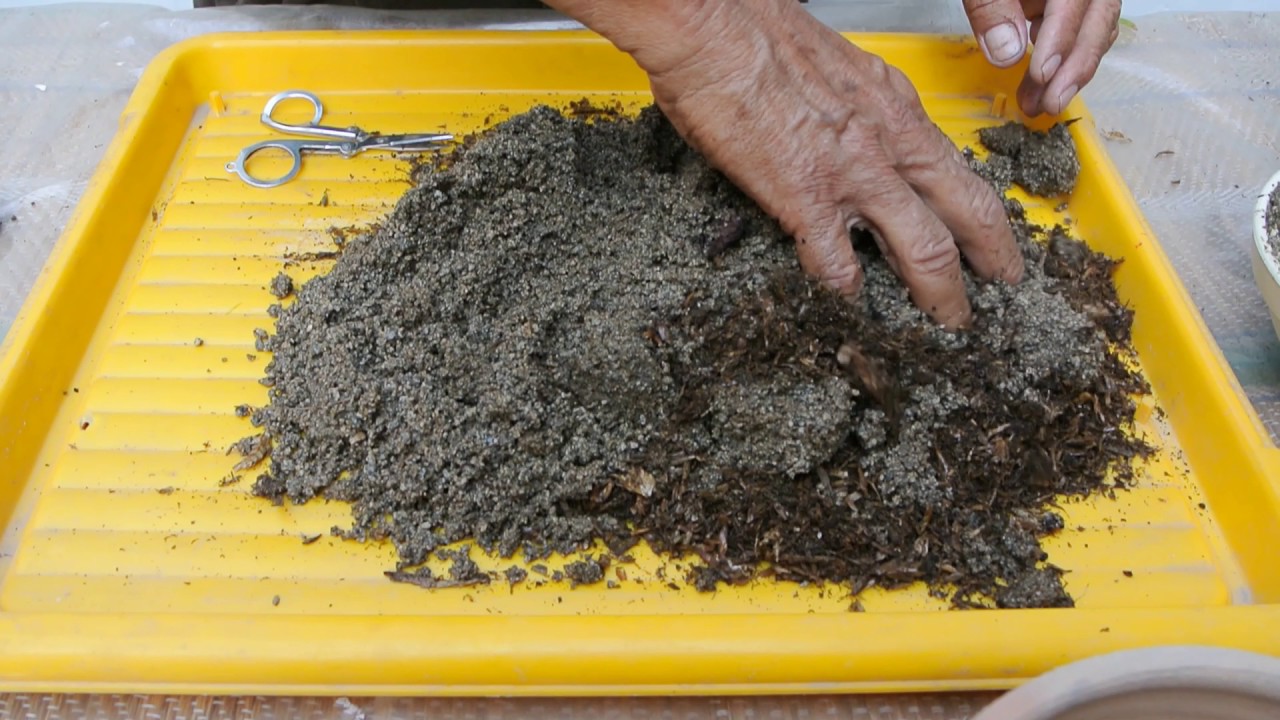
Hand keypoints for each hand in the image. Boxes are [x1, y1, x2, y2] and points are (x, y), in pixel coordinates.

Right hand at [545, 0, 1023, 327]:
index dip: (977, 207)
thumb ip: (854, 107)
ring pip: (925, 249)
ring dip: (941, 293)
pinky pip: (836, 264)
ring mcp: (854, 176)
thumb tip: (847, 135)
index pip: (954, 168)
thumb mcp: (835, 66)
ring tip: (949, 321)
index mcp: (896, 106)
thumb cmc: (760, 32)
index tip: (984, 231)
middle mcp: (891, 143)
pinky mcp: (807, 202)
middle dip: (992, 257)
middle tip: (1004, 286)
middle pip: (966, 212)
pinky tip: (847, 306)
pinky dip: (845, 291)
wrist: (715, 28)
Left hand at [963, 0, 1122, 115]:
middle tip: (1048, 104)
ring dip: (1073, 70)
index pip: (1075, 1)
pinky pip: (1085, 28)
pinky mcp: (1076, 1)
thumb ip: (992, 7)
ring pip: (1097, 27)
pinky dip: (1070, 58)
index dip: (1061, 39)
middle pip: (1099, 17)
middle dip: (1075, 66)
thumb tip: (1008, 55)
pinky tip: (1044, 83)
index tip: (1042, 74)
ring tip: (1042, 104)